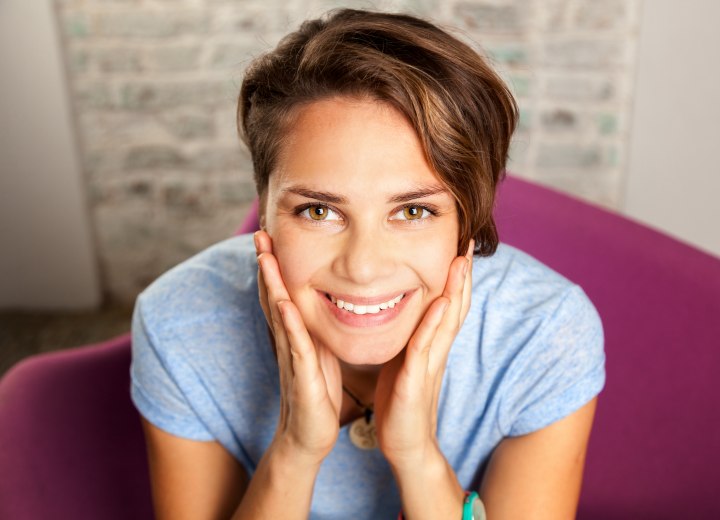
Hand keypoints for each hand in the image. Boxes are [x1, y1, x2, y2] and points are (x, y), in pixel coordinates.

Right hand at [254, 231, 342, 465]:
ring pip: (279, 313)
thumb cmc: (315, 393)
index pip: (281, 293)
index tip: (271, 235)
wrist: (308, 436)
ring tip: (264, 255)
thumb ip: (313, 329)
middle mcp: (288, 341)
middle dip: (266, 264)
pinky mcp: (303, 375)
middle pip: (273, 295)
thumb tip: (319, 305)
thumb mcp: (317, 354)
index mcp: (294, 334)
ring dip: (271, 283)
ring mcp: (292, 356)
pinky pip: (295, 344)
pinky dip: (289, 322)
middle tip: (259, 233)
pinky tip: (284, 302)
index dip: (275, 265)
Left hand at [373, 240, 473, 468]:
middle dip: (463, 274)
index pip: (449, 303)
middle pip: (456, 306)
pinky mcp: (414, 381)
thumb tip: (408, 311)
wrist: (405, 444)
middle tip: (469, 240)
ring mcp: (428, 365)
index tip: (459, 244)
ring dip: (455, 290)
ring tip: (461, 261)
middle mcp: (436, 350)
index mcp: (431, 344)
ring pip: (446, 322)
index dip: (456, 276)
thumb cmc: (401, 401)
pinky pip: (424, 348)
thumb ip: (412, 336)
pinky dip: (433, 324)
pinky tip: (440, 303)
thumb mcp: (405, 360)